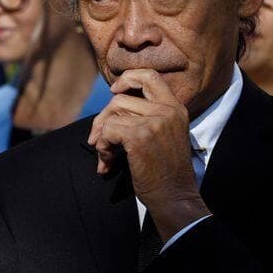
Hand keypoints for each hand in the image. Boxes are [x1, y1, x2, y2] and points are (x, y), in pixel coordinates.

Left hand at [87, 68, 209, 239]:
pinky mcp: (139, 135)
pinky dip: (102, 148)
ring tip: (107, 158)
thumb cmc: (165, 172)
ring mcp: (154, 121)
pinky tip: (108, 164)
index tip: (114, 92)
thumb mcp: (163, 136)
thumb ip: (145, 118)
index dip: (127, 79)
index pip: (149, 76)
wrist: (174, 196)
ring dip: (102, 139)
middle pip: (120, 99)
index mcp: (175, 108)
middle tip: (97, 141)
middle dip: (103, 119)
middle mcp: (167, 111)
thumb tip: (108, 112)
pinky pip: (107, 131)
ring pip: (111, 115)